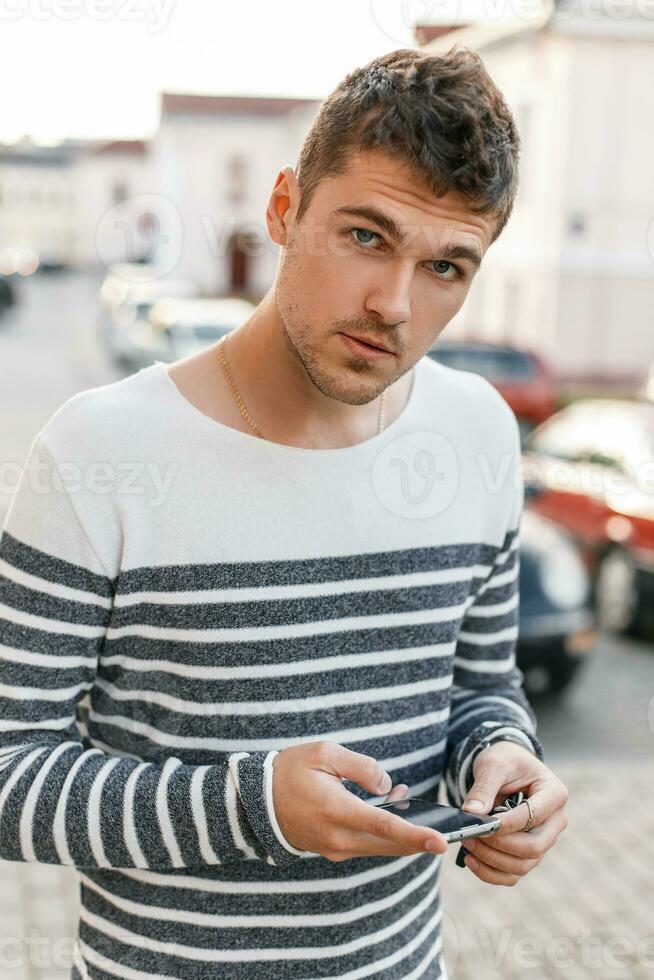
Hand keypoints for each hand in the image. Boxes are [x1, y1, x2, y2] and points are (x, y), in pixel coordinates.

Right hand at [272, 741, 447, 861]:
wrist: (255, 801)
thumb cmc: (290, 771)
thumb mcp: (325, 753)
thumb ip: (362, 767)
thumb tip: (386, 786)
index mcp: (338, 812)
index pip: (386, 827)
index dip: (416, 836)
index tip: (441, 843)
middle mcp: (338, 838)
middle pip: (389, 844)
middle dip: (417, 837)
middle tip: (439, 824)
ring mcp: (334, 848)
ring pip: (379, 846)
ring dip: (398, 830)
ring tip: (404, 799)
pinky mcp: (331, 850)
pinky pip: (365, 844)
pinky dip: (380, 831)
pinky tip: (386, 807)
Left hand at [459, 740, 567, 885]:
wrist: (508, 767)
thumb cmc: (505, 761)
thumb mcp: (493, 764)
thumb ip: (483, 787)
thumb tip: (471, 813)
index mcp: (554, 794)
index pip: (533, 817)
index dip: (506, 824)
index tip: (480, 824)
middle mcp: (555, 821)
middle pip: (534, 847)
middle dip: (498, 845)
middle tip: (470, 836)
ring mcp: (544, 841)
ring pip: (522, 865)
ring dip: (491, 860)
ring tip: (467, 844)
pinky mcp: (529, 854)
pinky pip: (513, 874)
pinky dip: (491, 873)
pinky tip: (471, 860)